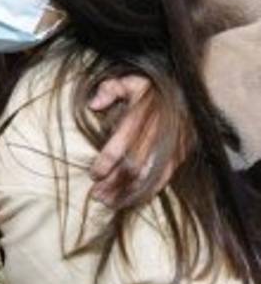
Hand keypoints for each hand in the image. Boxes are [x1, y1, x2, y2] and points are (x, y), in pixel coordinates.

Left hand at [88, 75, 176, 204]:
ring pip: (149, 176)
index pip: (123, 144)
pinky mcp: (181, 155)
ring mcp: (172, 147)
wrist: (189, 93)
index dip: (107, 162)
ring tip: (109, 202)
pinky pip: (166, 178)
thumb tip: (94, 104)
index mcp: (142, 116)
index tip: (94, 174)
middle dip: (114, 183)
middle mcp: (157, 134)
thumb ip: (110, 89)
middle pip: (134, 165)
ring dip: (128, 192)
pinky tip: (132, 200)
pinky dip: (149, 192)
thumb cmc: (152, 90)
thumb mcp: (131, 81)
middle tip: (97, 195)